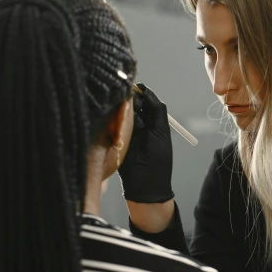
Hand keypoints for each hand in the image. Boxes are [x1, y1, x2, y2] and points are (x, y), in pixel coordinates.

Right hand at [117, 83, 173, 202]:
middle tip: (127, 97)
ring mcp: (124, 133)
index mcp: (153, 123)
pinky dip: (112, 120)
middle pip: (132, 106)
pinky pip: (111, 125)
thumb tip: (148, 92)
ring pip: (121, 114)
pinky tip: (113, 117)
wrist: (145, 185)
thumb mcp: (161, 132)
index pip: (146, 103)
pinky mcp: (112, 140)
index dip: (142, 94)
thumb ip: (157, 111)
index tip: (136, 86)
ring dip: (122, 110)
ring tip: (121, 108)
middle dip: (131, 101)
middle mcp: (138, 126)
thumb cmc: (158, 159)